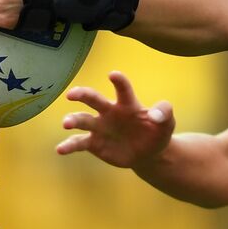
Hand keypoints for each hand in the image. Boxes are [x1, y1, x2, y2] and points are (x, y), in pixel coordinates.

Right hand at [56, 71, 174, 169]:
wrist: (148, 153)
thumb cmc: (156, 132)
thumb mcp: (167, 122)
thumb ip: (164, 113)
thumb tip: (155, 115)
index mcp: (127, 104)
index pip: (122, 89)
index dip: (119, 81)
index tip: (113, 75)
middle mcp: (109, 112)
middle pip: (93, 99)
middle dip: (82, 94)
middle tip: (71, 94)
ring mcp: (99, 127)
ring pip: (82, 120)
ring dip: (72, 120)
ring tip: (66, 123)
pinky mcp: (93, 143)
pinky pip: (78, 142)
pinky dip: (68, 145)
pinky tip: (60, 149)